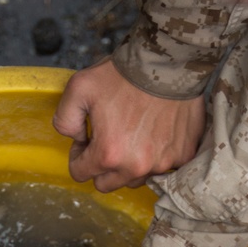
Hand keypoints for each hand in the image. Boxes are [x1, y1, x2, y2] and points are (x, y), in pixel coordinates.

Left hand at [54, 59, 206, 192]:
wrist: (169, 63)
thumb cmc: (124, 74)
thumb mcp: (78, 88)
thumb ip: (64, 119)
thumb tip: (74, 139)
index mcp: (108, 154)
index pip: (80, 174)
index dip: (78, 155)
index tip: (86, 139)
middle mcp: (136, 166)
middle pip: (107, 183)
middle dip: (102, 165)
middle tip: (107, 138)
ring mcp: (162, 164)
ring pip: (135, 179)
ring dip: (129, 164)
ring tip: (132, 135)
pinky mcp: (182, 156)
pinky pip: (162, 168)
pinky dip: (155, 156)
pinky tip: (154, 133)